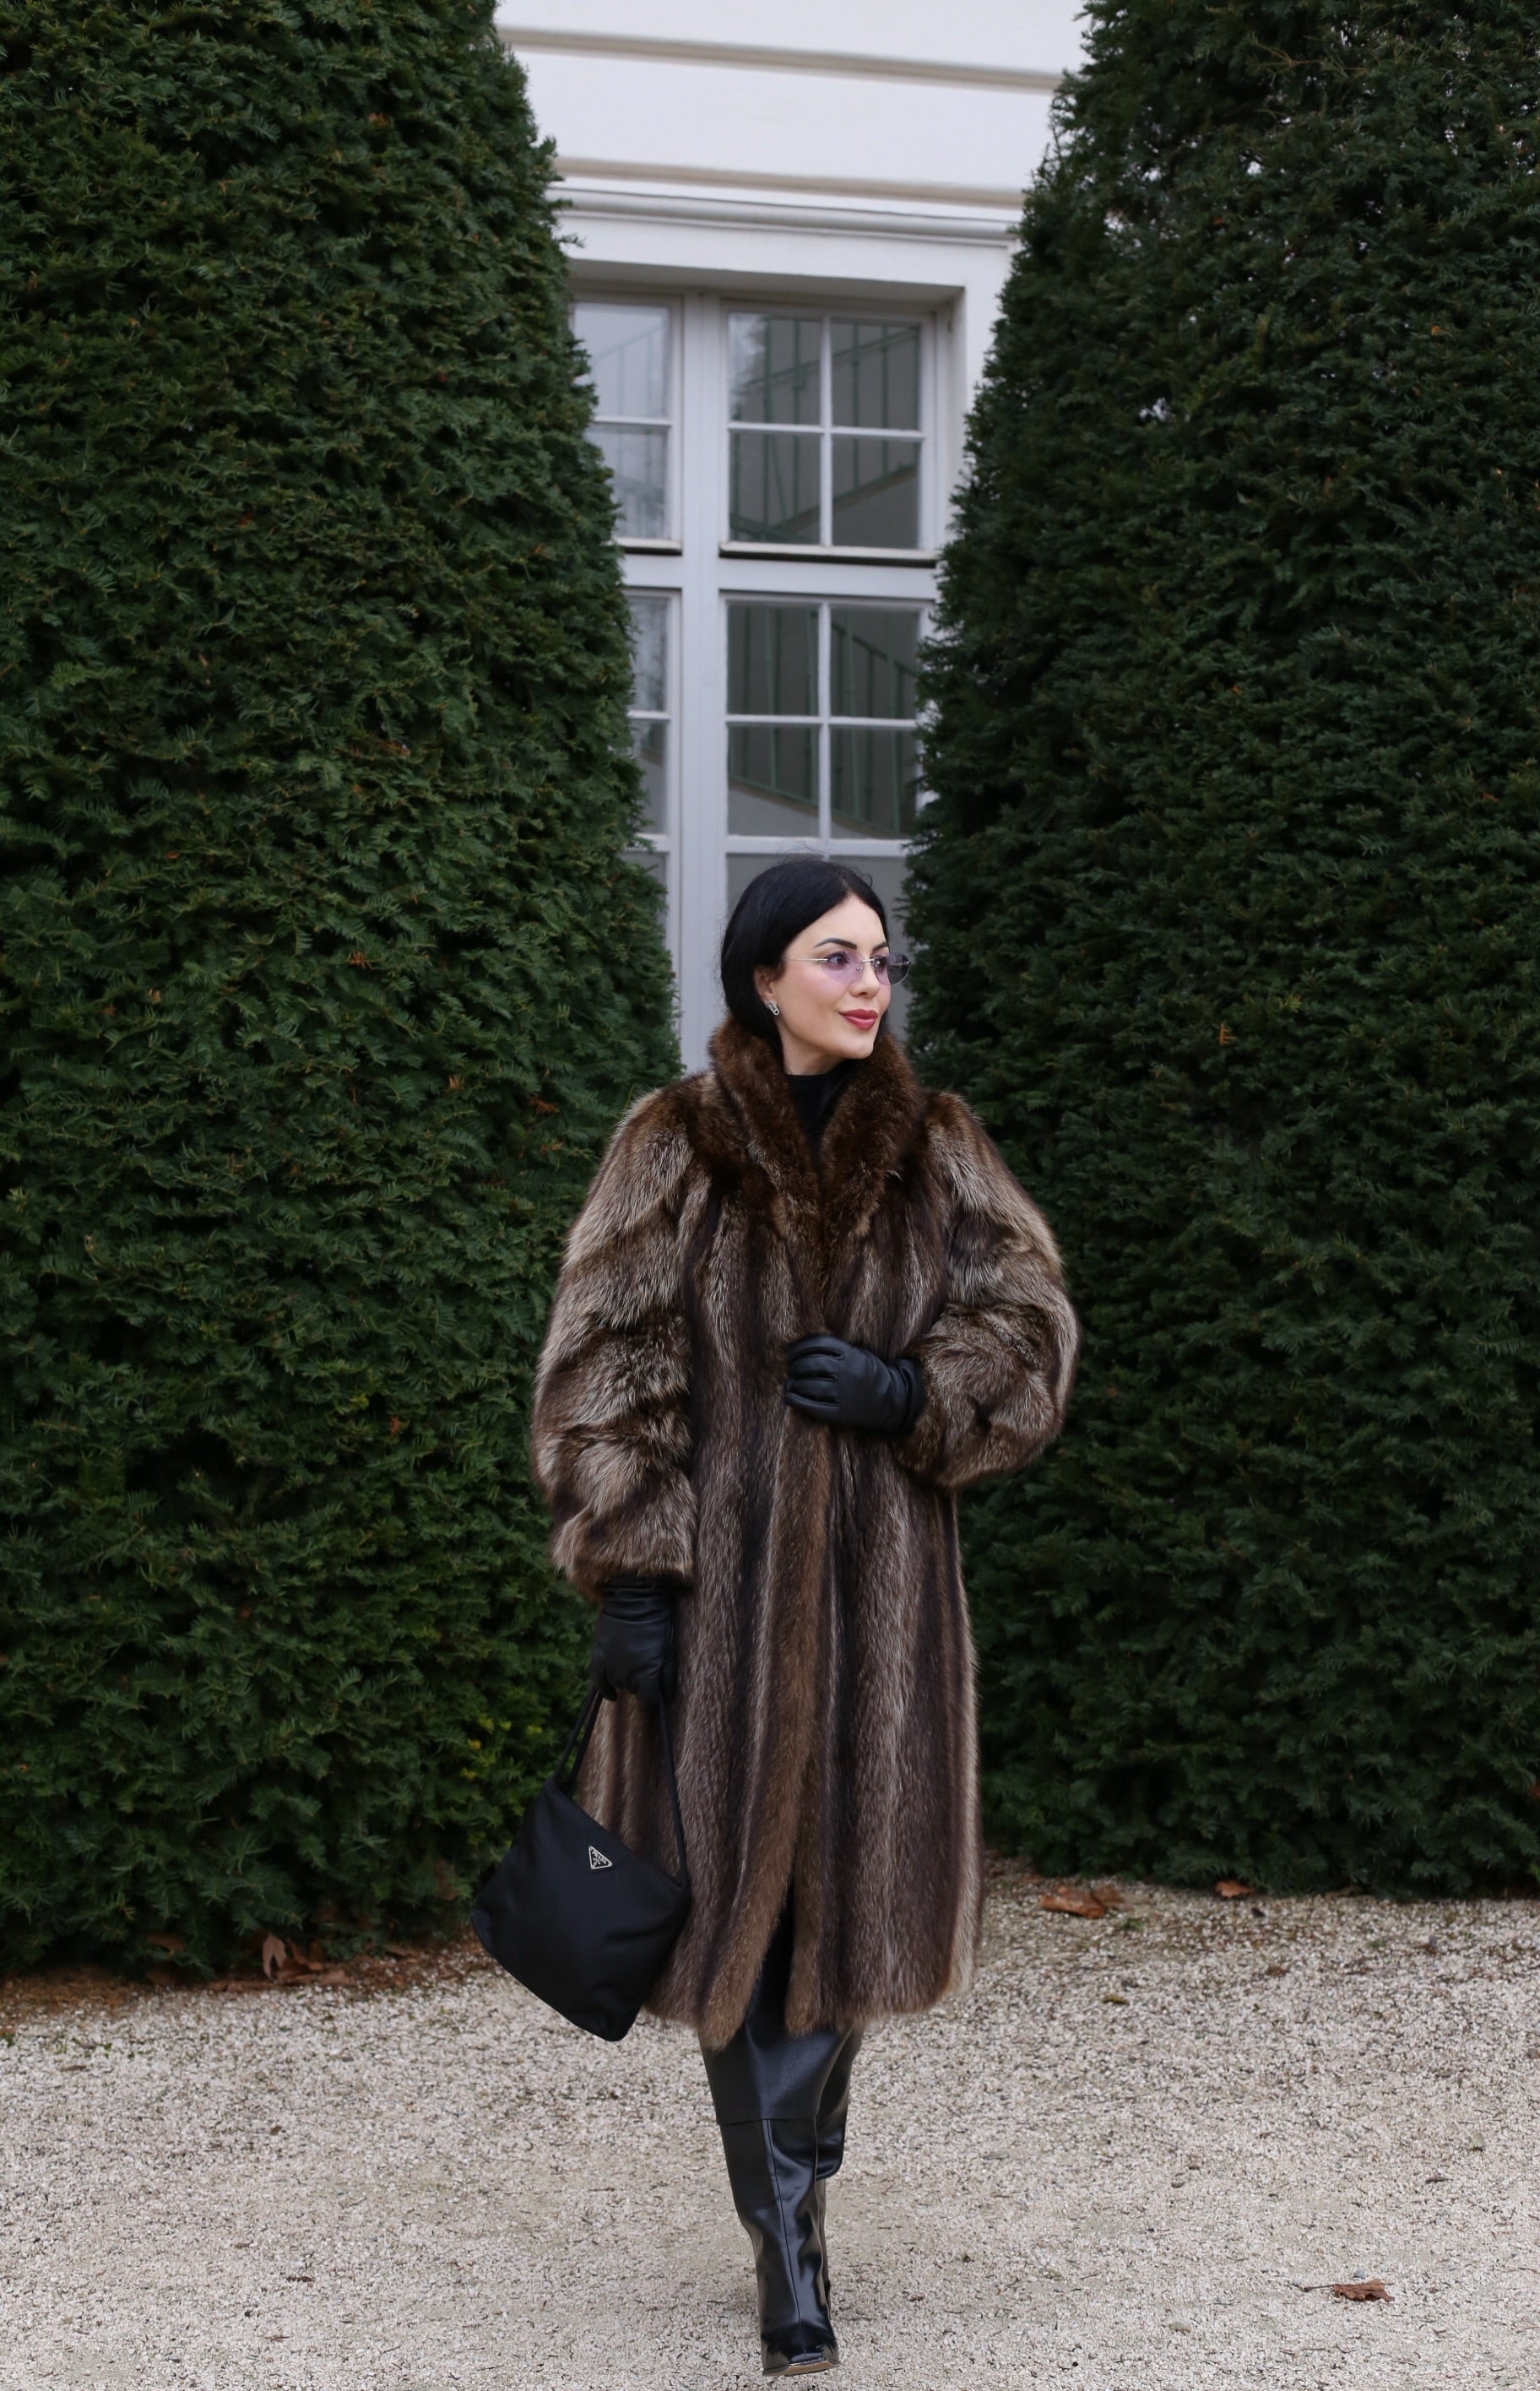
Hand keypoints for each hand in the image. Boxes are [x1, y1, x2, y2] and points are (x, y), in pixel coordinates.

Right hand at [591, 1577, 677, 1706]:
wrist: (634, 1600)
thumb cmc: (657, 1624)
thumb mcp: (669, 1650)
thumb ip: (668, 1676)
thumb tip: (667, 1697)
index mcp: (646, 1676)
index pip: (649, 1702)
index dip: (653, 1702)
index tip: (654, 1699)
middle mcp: (627, 1677)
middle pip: (634, 1690)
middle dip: (640, 1683)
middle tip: (645, 1665)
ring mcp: (611, 1668)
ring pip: (619, 1683)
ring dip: (625, 1678)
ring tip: (632, 1662)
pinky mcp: (598, 1657)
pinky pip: (598, 1681)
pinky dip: (604, 1689)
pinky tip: (611, 1695)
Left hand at [783, 1334, 923, 1435]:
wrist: (892, 1400)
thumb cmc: (870, 1374)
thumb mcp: (859, 1353)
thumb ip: (837, 1350)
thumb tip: (803, 1348)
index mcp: (851, 1354)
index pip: (818, 1344)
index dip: (799, 1347)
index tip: (790, 1352)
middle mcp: (847, 1372)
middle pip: (810, 1364)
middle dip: (795, 1366)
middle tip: (790, 1368)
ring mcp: (844, 1393)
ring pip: (810, 1385)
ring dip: (794, 1382)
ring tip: (790, 1382)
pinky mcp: (841, 1413)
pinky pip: (814, 1407)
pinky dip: (797, 1401)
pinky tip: (789, 1397)